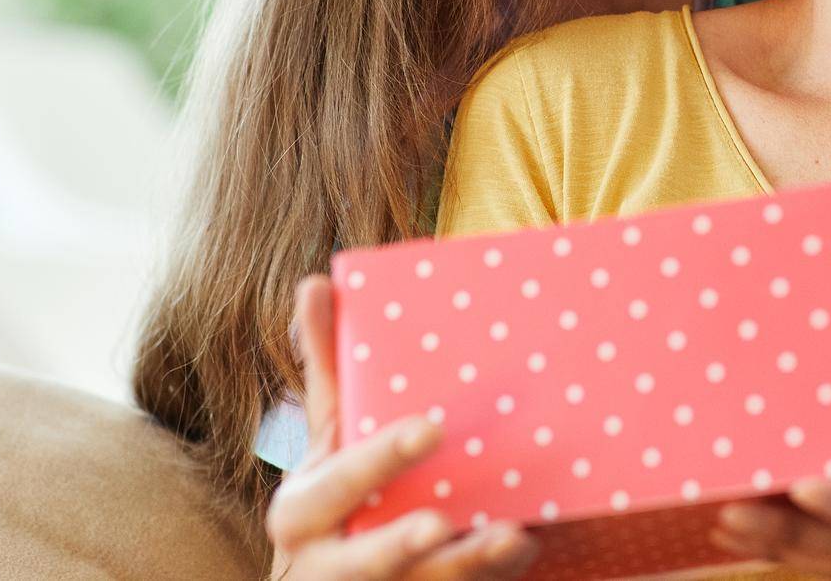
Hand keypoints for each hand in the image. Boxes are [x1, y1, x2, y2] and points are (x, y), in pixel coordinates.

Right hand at [266, 274, 538, 580]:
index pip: (337, 483)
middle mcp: (326, 564)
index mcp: (303, 509)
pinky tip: (527, 548)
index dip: (381, 459)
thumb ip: (327, 367)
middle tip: (445, 520)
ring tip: (513, 538)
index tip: (431, 429)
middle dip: (404, 542)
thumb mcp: (327, 437)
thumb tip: (316, 281)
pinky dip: (488, 580)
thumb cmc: (337, 495)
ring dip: (465, 567)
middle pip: (367, 559)